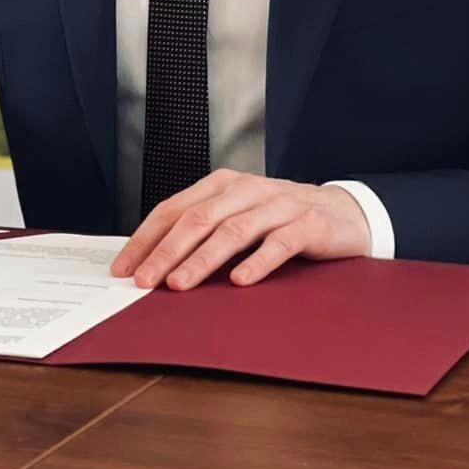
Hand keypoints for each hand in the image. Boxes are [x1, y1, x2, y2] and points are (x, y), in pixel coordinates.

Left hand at [111, 170, 370, 289]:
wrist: (343, 212)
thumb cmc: (280, 218)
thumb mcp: (238, 216)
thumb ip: (203, 232)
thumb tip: (155, 263)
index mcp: (221, 185)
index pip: (174, 209)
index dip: (146, 238)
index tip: (124, 267)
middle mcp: (246, 190)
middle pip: (198, 219)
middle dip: (166, 252)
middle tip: (145, 280)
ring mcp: (277, 205)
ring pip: (233, 231)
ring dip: (203, 259)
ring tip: (180, 284)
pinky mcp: (307, 224)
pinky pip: (279, 243)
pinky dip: (257, 261)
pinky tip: (241, 280)